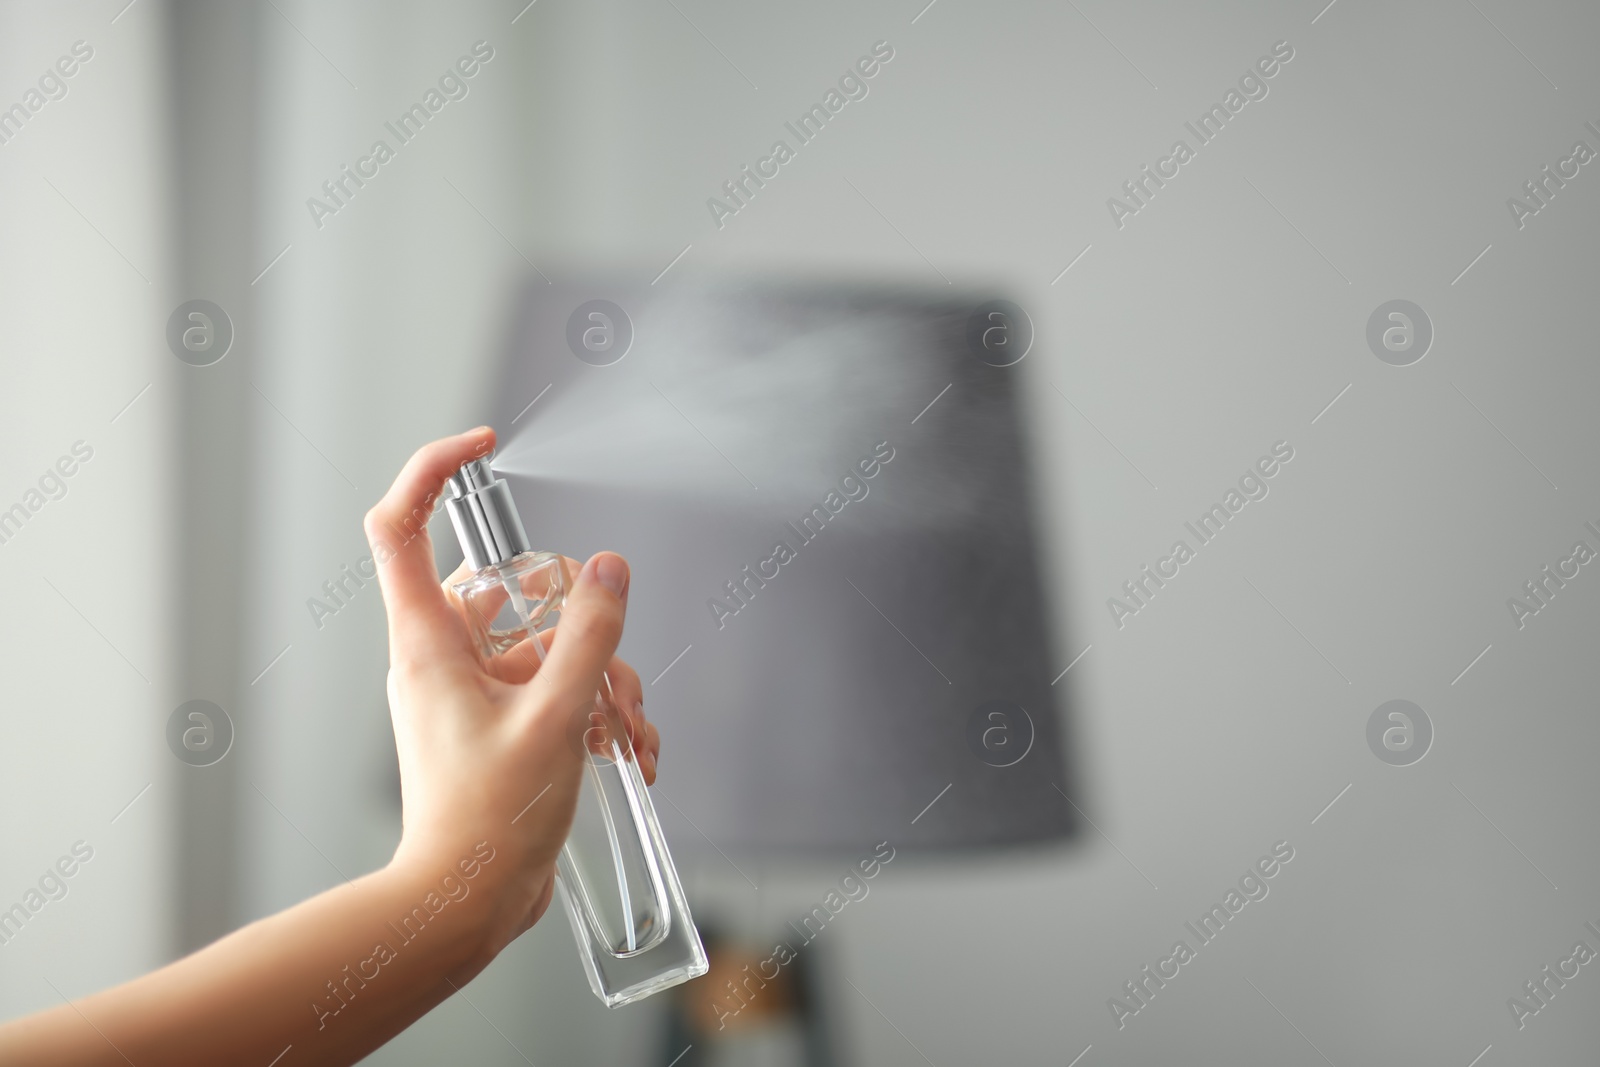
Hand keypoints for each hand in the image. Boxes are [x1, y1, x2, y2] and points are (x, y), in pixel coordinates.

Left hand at [363, 426, 656, 964]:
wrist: (467, 905)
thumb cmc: (487, 821)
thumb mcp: (555, 716)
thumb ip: (587, 635)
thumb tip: (609, 568)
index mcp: (429, 640)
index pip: (400, 526)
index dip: (433, 471)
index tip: (485, 446)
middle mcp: (446, 656)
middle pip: (512, 590)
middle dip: (583, 629)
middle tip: (608, 682)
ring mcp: (476, 692)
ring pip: (551, 647)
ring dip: (606, 684)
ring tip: (628, 738)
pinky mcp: (506, 725)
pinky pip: (559, 691)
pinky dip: (601, 715)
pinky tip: (632, 759)